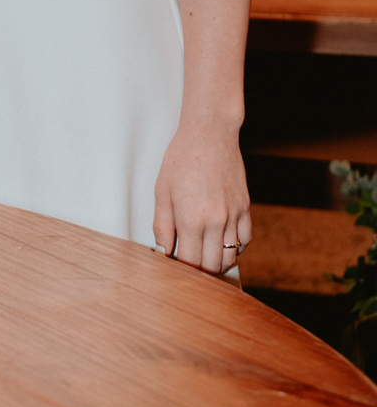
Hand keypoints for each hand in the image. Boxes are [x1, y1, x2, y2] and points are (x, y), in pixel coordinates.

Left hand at [153, 122, 251, 273]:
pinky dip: (235, 248)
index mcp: (191, 220)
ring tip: (203, 255)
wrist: (210, 134)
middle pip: (212, 266)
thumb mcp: (162, 192)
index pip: (190, 263)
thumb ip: (162, 226)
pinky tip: (221, 243)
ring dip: (217, 263)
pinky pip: (245, 240)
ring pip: (230, 257)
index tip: (174, 267)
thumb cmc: (182, 159)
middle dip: (199, 271)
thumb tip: (163, 253)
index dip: (181, 271)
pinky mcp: (245, 208)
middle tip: (188, 264)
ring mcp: (234, 216)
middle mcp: (216, 222)